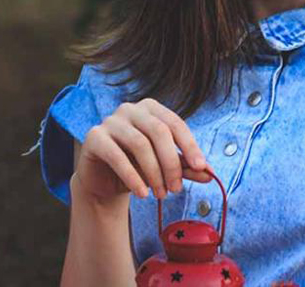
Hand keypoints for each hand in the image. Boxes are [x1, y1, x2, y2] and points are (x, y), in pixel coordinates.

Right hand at [74, 98, 211, 205]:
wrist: (103, 181)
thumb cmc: (137, 168)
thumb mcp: (164, 168)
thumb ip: (185, 167)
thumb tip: (210, 173)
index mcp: (150, 109)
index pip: (175, 123)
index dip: (190, 146)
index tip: (202, 168)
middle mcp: (130, 109)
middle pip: (158, 131)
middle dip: (171, 163)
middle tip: (176, 189)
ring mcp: (110, 121)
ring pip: (139, 143)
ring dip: (154, 173)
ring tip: (160, 194)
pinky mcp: (94, 137)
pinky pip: (117, 156)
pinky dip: (132, 177)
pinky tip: (142, 193)